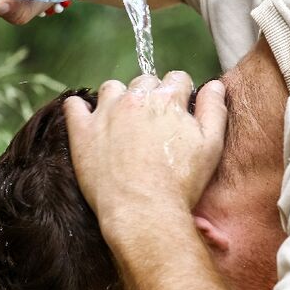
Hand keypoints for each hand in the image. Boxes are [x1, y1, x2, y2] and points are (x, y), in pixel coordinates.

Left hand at [63, 71, 226, 240]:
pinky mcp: (82, 132)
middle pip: (144, 81)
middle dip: (150, 96)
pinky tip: (87, 118)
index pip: (176, 78)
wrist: (144, 212)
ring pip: (111, 88)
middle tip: (152, 123)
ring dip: (118, 98)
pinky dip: (79, 108)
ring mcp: (106, 113)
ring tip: (122, 122)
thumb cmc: (181, 183)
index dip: (179, 93)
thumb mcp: (211, 146)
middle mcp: (135, 98)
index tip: (177, 110)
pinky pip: (74, 105)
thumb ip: (214, 109)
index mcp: (167, 99)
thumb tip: (215, 84)